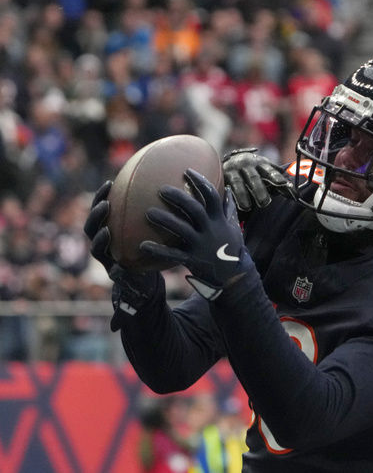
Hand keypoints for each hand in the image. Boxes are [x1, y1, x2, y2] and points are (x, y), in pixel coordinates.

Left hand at [83, 181, 161, 330]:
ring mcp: (107, 233)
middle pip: (92, 230)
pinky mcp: (114, 223)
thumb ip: (124, 310)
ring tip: (110, 186)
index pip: (98, 249)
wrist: (139, 273)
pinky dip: (116, 195)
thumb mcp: (136, 296)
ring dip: (101, 200)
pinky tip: (126, 182)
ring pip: (98, 215)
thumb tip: (113, 329)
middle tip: (107, 208)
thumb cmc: (141, 284)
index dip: (100, 240)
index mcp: (107, 261)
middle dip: (97, 217)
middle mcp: (103, 247)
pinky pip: (113, 207)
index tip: (108, 234)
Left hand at [141, 168, 251, 299]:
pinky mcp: (192, 259)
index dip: (199, 182)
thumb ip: (228, 209)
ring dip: (165, 220)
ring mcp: (201, 245)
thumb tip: (228, 190)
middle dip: (178, 197)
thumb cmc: (230, 248)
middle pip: (194, 209)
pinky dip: (158, 250)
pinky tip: (143, 245)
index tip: (187, 171)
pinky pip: (173, 254)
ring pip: (181, 229)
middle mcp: (210, 230)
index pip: (211, 195)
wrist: (233, 276)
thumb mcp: (233, 227)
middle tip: (161, 189)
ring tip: (148, 212)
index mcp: (219, 219)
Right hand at [222, 147, 293, 211]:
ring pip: (238, 183)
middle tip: (265, 202)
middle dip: (259, 190)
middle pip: (254, 178)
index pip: (271, 172)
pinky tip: (232, 203)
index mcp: (260, 163)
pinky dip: (229, 194)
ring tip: (247, 207)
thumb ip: (274, 178)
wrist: (219, 158)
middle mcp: (247, 164)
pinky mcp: (222, 175)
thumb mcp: (261, 169)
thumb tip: (292, 190)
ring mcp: (233, 169)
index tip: (285, 186)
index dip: (278, 179)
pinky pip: (226, 185)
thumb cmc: (248, 168)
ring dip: (243, 195)